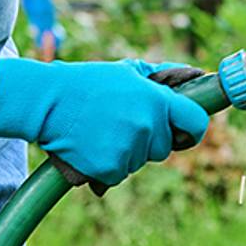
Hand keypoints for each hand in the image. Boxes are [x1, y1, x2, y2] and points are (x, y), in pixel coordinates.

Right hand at [0, 58, 210, 184]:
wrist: (49, 103)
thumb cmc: (90, 83)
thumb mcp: (129, 71)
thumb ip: (163, 77)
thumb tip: (196, 76)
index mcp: (157, 101)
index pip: (196, 123)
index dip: (193, 129)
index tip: (186, 132)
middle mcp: (148, 127)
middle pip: (164, 148)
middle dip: (150, 140)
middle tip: (125, 124)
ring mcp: (129, 150)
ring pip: (139, 162)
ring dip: (127, 152)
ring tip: (103, 131)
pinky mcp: (109, 170)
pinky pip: (118, 174)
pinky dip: (108, 166)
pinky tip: (93, 146)